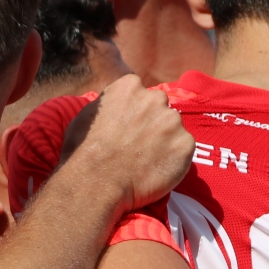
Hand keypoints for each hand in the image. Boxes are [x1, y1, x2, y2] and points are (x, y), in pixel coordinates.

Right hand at [66, 75, 193, 210]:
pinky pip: (184, 149)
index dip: (135, 111)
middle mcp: (155, 98)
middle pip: (160, 107)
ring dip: (165, 140)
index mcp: (130, 86)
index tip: (129, 126)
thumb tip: (116, 105)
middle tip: (140, 145)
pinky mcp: (185, 144)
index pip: (140, 92)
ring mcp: (173, 121)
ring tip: (147, 160)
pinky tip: (157, 170)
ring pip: (174, 128)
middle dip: (153, 122)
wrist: (96, 181)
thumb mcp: (88, 114)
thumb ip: (109, 103)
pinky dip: (174, 159)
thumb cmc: (83, 151)